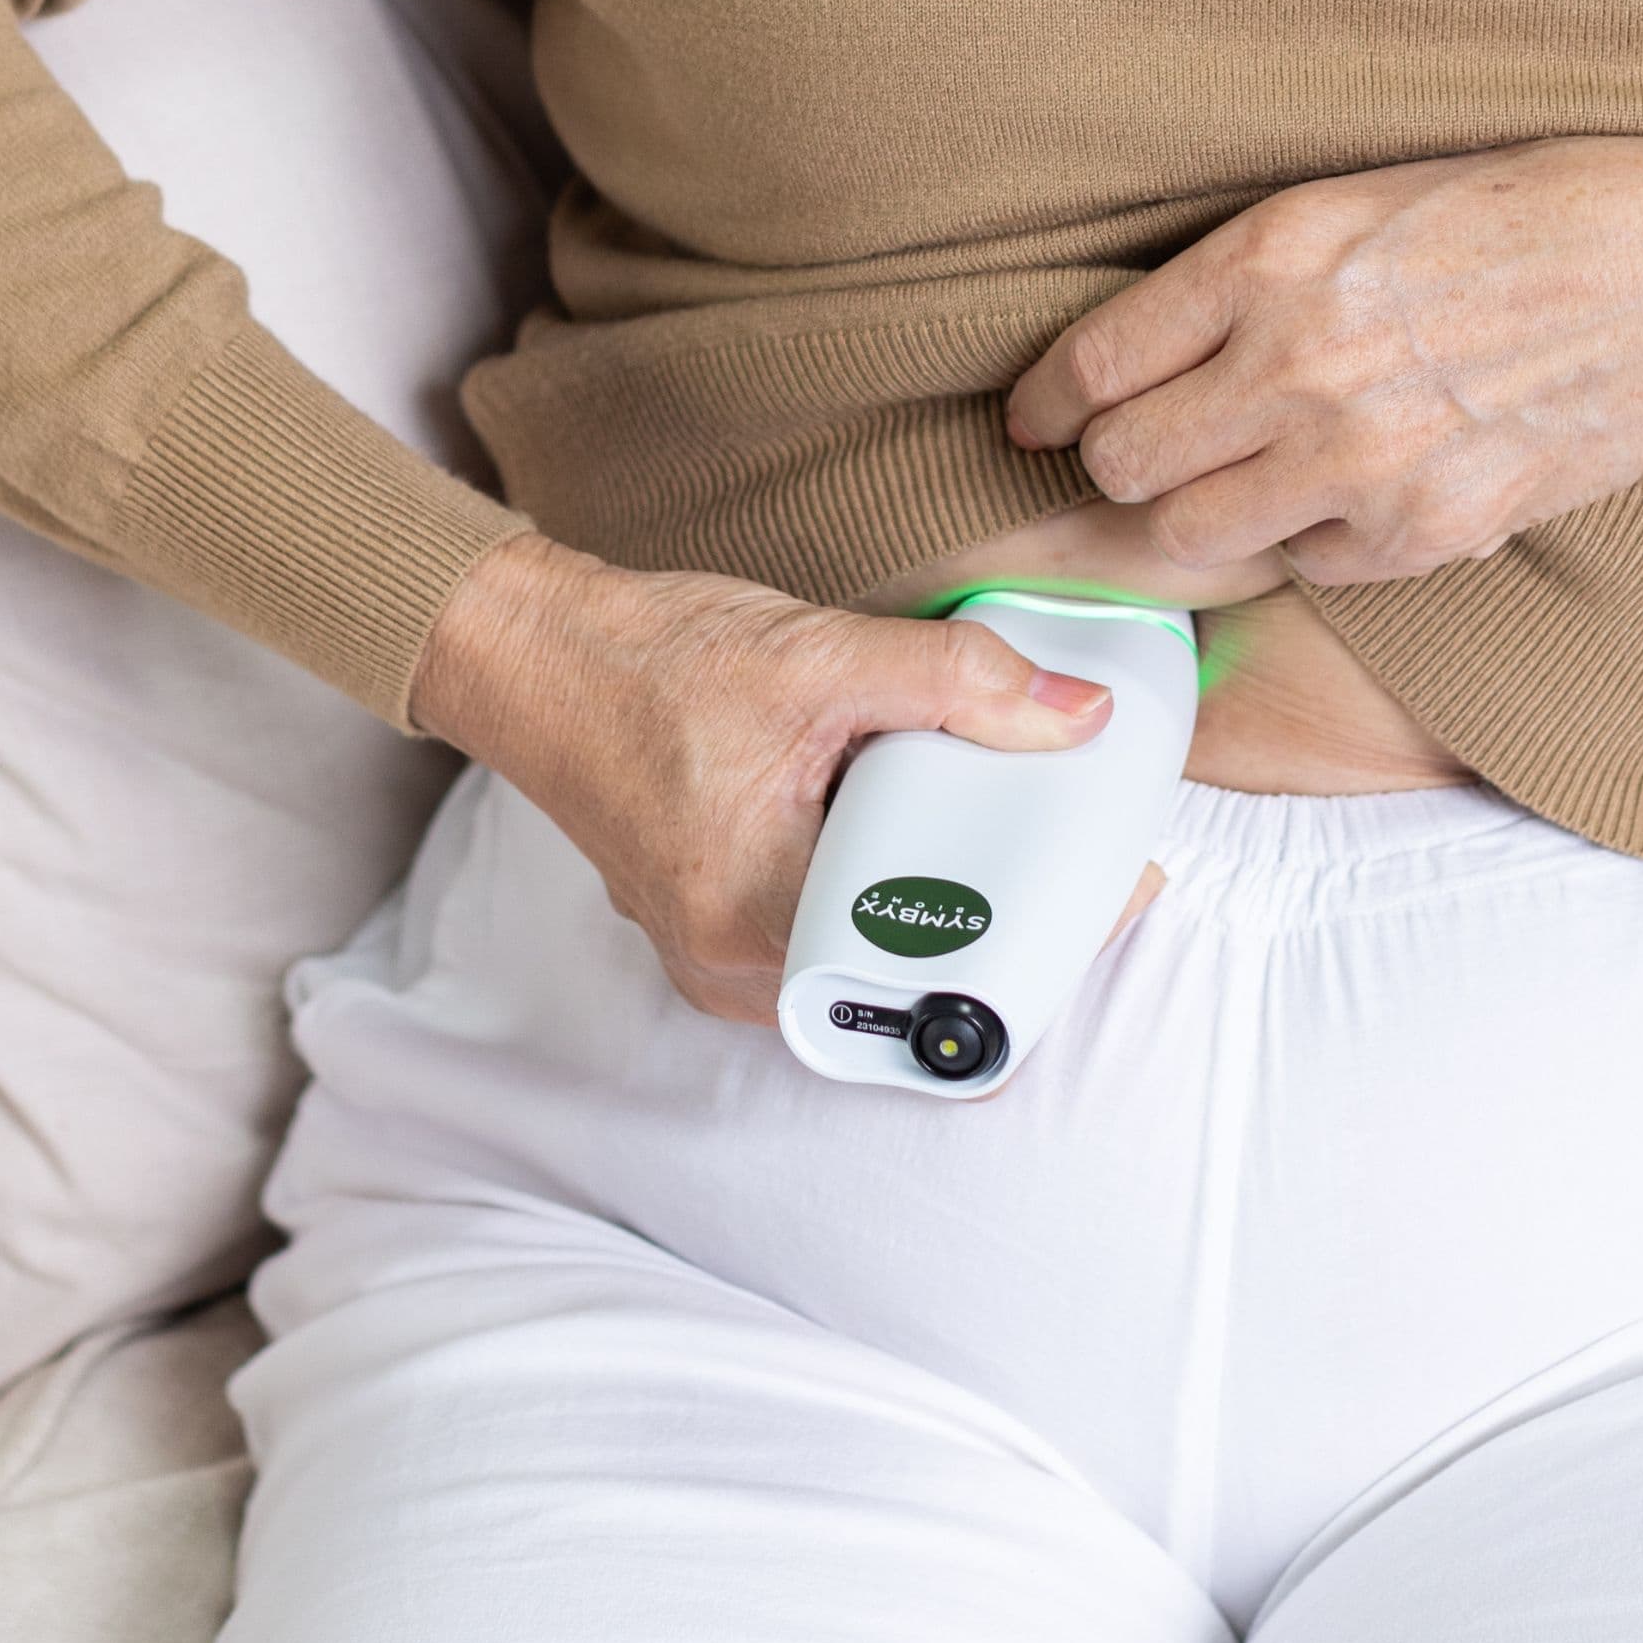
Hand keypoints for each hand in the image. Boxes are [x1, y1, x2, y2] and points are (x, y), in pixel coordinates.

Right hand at [408, 536, 1111, 1022]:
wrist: (536, 656)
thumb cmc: (652, 660)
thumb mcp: (821, 656)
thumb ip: (961, 684)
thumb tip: (1079, 717)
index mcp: (761, 921)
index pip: (938, 978)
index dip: (1038, 943)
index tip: (1106, 890)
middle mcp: (737, 972)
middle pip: (917, 986)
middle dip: (1005, 925)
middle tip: (1073, 855)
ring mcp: (721, 963)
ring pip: (876, 971)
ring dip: (948, 912)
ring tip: (1011, 840)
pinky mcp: (716, 936)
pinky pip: (832, 945)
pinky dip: (889, 898)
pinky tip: (926, 835)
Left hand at [1002, 137, 1642, 586]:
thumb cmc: (1509, 218)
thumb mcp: (1349, 202)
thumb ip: (1238, 277)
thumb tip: (1135, 352)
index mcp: (1267, 258)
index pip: (1092, 363)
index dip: (1048, 401)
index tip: (1040, 415)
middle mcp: (1295, 365)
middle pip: (1122, 465)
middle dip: (1119, 460)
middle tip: (1143, 448)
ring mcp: (1355, 462)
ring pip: (1189, 538)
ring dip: (1197, 515)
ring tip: (1235, 480)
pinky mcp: (1417, 535)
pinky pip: (1303, 568)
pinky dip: (1308, 542)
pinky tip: (1347, 491)